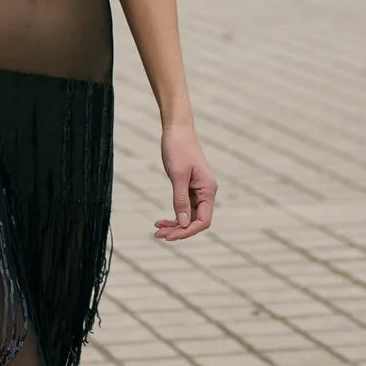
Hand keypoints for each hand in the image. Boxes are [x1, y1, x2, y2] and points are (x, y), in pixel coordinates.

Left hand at [155, 124, 216, 242]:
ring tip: (157, 230)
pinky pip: (184, 207)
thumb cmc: (178, 148)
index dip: (187, 231)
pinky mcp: (189, 187)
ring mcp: (198, 190)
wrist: (177, 129)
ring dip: (174, 224)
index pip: (203, 221)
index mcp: (208, 190)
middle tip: (158, 235)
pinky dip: (174, 215)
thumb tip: (183, 223)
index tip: (170, 236)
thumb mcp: (177, 175)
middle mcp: (206, 192)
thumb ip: (181, 200)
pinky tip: (161, 220)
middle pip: (195, 221)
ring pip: (189, 216)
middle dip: (178, 230)